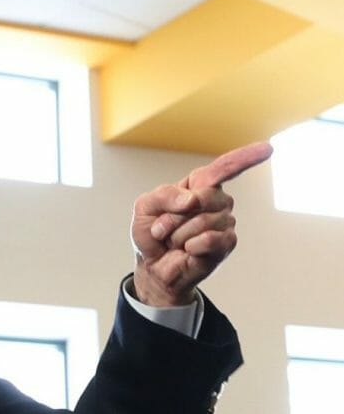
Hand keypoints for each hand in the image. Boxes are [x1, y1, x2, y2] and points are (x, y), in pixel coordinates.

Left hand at [131, 142, 272, 305]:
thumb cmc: (152, 234)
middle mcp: (217, 202)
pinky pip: (210, 239)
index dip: (245, 157)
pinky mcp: (227, 244)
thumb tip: (192, 200)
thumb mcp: (145, 207)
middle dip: (174, 215)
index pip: (224, 168)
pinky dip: (191, 245)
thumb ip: (164, 195)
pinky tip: (188, 250)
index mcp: (198, 186)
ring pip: (203, 221)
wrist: (153, 266)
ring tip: (173, 241)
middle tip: (162, 228)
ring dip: (178, 234)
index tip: (268, 148)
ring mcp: (225, 223)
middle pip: (204, 196)